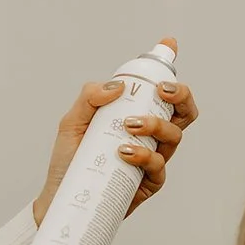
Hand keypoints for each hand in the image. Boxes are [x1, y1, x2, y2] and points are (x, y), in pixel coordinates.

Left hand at [33, 41, 198, 223]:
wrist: (62, 199)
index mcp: (136, 116)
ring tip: (128, 127)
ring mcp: (153, 158)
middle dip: (180, 95)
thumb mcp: (71, 122)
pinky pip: (159, 166)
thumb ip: (89, 98)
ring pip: (174, 136)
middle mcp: (150, 136)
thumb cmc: (70, 160)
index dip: (169, 66)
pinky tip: (125, 153)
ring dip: (156, 125)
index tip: (170, 46)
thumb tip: (117, 86)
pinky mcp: (149, 183)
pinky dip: (144, 156)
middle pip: (182, 112)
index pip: (159, 92)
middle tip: (161, 91)